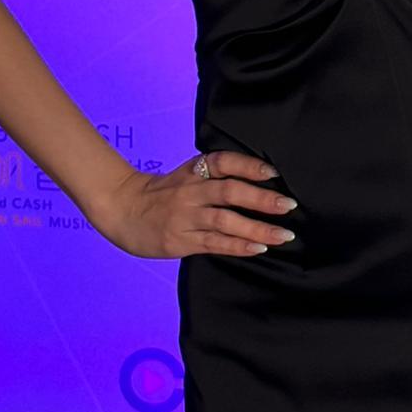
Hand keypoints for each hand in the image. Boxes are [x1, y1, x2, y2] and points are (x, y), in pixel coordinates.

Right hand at [90, 150, 298, 259]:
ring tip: (283, 235)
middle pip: (230, 191)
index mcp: (194, 170)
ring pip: (226, 221)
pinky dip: (238, 246)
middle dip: (262, 199)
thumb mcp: (186, 175)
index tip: (273, 172)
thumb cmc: (162, 193)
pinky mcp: (181, 240)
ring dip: (258, 228)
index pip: (224, 162)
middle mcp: (192, 190)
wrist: (122, 209)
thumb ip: (213, 178)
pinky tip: (258, 248)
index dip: (249, 165)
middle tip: (289, 205)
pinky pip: (214, 243)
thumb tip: (256, 184)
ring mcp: (186, 216)